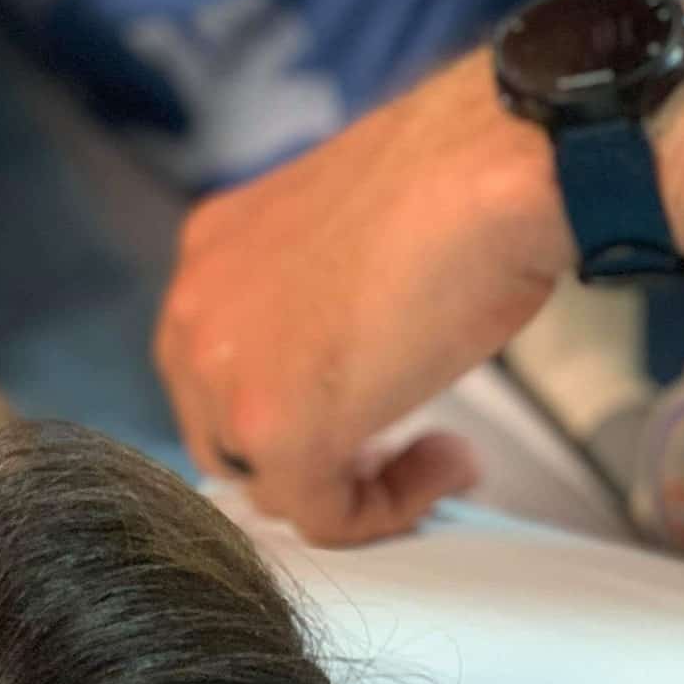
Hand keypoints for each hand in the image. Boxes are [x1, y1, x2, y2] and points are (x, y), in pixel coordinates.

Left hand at [155, 53, 569, 543]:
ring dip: (353, 482)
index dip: (293, 401)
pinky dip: (389, 508)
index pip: (219, 368)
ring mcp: (223, 369)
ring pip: (268, 479)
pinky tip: (446, 460)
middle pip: (226, 431)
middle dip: (312, 451)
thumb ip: (313, 301)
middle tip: (396, 440)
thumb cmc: (451, 185)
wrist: (488, 168)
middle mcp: (195, 308)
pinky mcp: (276, 426)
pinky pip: (320, 514)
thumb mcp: (345, 242)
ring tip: (433, 448)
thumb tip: (339, 359)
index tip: (368, 404)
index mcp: (208, 253)